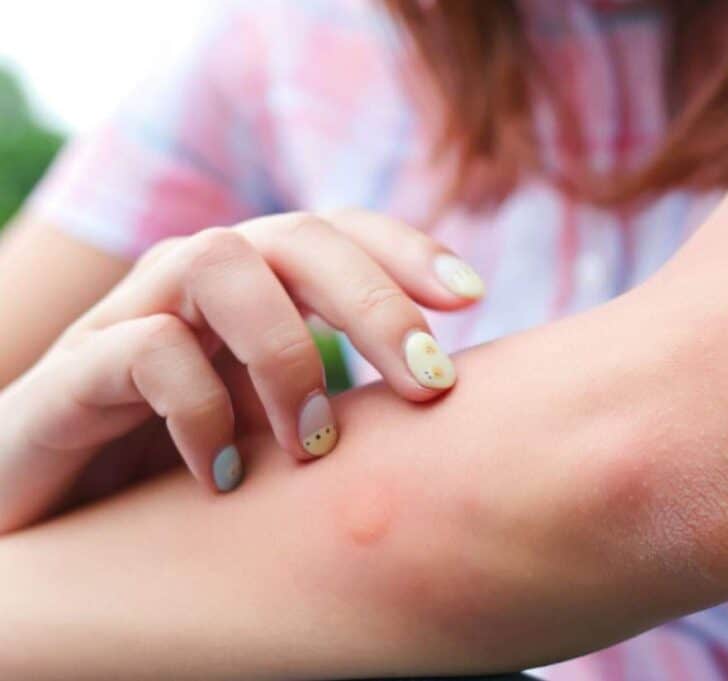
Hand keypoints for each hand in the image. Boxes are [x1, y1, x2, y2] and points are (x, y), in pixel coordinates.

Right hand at [0, 209, 485, 532]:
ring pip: (216, 263)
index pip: (338, 233)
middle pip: (296, 236)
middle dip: (374, 301)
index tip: (472, 298)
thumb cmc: (184, 466)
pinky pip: (146, 350)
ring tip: (313, 447)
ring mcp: (131, 316)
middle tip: (428, 383)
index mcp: (256, 288)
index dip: (406, 251)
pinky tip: (227, 478)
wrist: (54, 508)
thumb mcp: (278, 431)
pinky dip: (202, 412)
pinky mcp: (74, 371)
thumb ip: (345, 409)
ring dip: (286, 353)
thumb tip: (447, 415)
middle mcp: (197, 283)